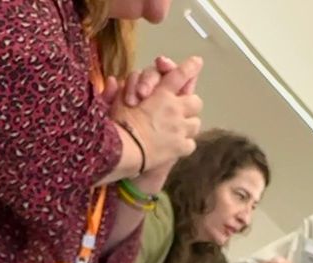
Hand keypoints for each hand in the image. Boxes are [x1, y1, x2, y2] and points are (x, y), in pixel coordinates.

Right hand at [116, 56, 202, 170]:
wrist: (128, 151)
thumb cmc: (120, 123)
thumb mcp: (117, 101)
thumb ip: (121, 89)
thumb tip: (114, 81)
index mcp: (162, 94)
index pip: (179, 75)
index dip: (190, 67)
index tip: (197, 61)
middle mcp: (176, 109)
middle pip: (195, 101)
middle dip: (189, 103)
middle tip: (180, 108)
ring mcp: (181, 129)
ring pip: (196, 124)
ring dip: (188, 124)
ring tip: (177, 129)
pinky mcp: (181, 148)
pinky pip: (190, 144)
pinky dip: (184, 144)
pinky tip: (175, 146)